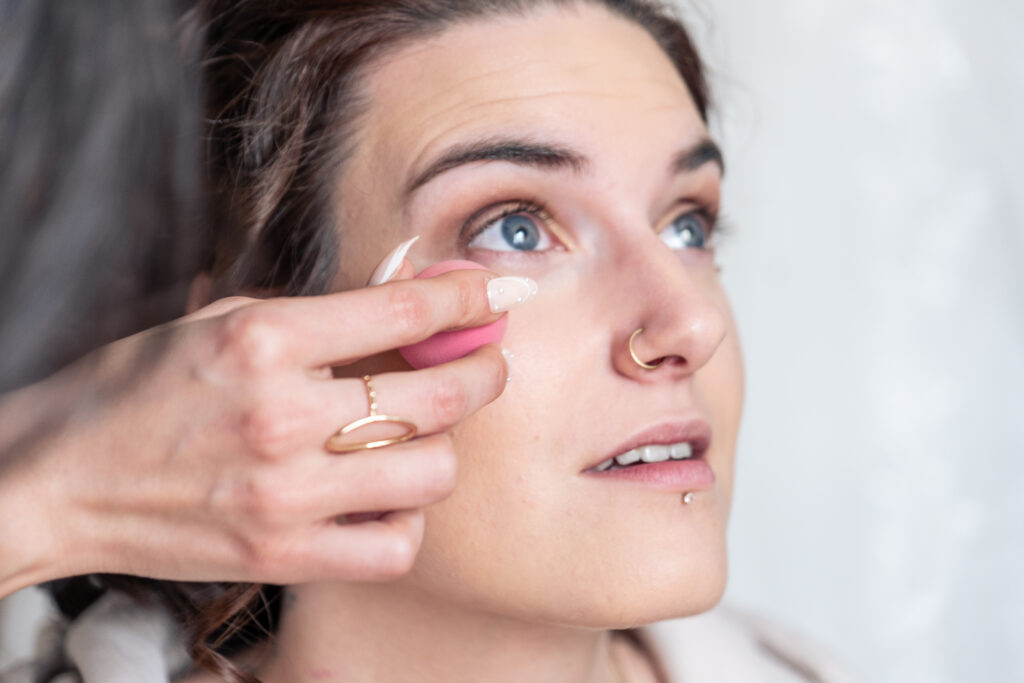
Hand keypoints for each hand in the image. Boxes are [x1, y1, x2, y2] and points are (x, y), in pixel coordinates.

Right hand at [0, 266, 524, 595]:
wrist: (59, 480)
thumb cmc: (136, 390)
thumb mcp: (217, 322)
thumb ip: (314, 316)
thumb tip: (406, 305)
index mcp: (264, 341)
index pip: (403, 314)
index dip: (467, 298)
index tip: (496, 293)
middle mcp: (283, 416)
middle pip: (437, 396)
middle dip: (483, 371)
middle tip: (487, 364)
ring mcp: (286, 494)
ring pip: (432, 473)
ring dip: (443, 447)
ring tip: (424, 435)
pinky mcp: (282, 556)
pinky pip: (394, 547)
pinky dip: (406, 520)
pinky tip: (388, 497)